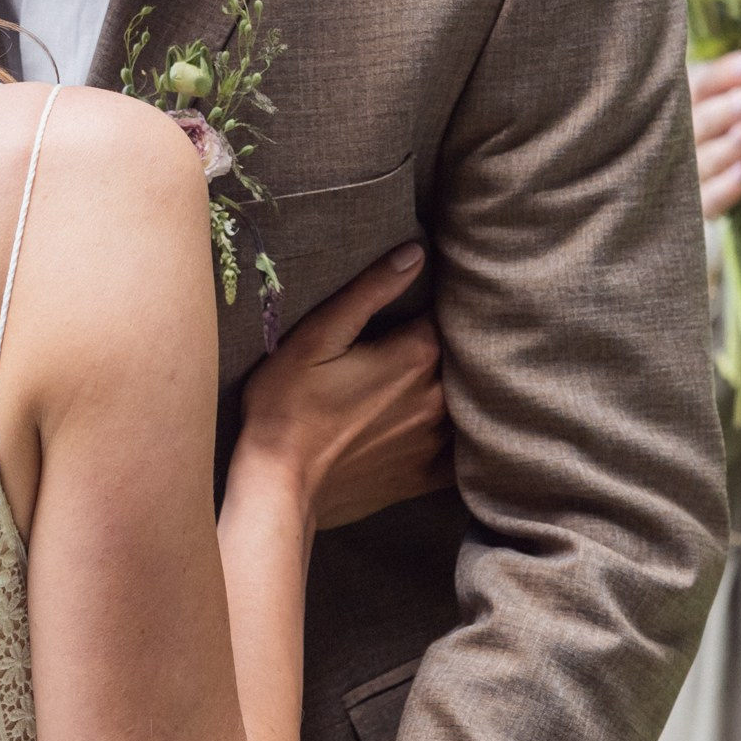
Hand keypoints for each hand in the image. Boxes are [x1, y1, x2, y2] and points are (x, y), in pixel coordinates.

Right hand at [234, 243, 448, 527]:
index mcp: (416, 355)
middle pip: (457, 359)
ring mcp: (435, 440)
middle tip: (409, 345)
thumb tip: (416, 253)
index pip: (443, 314)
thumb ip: (370, 291)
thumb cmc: (286, 406)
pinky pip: (459, 455)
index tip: (414, 306)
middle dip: (442, 348)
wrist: (278, 487)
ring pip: (462, 402)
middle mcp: (438, 397)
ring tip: (414, 384)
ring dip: (449, 390)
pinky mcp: (424, 475)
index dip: (429, 306)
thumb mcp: (316, 337)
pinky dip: (455, 440)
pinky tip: (436, 431)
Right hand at [690, 51, 740, 219]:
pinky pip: (707, 198)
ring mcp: (685, 173)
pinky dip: (725, 186)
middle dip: (724, 110)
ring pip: (700, 159)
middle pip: (697, 120)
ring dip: (724, 147)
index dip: (725, 74)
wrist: (733, 191)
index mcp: (694, 103)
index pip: (703, 84)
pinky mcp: (697, 207)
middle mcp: (681, 136)